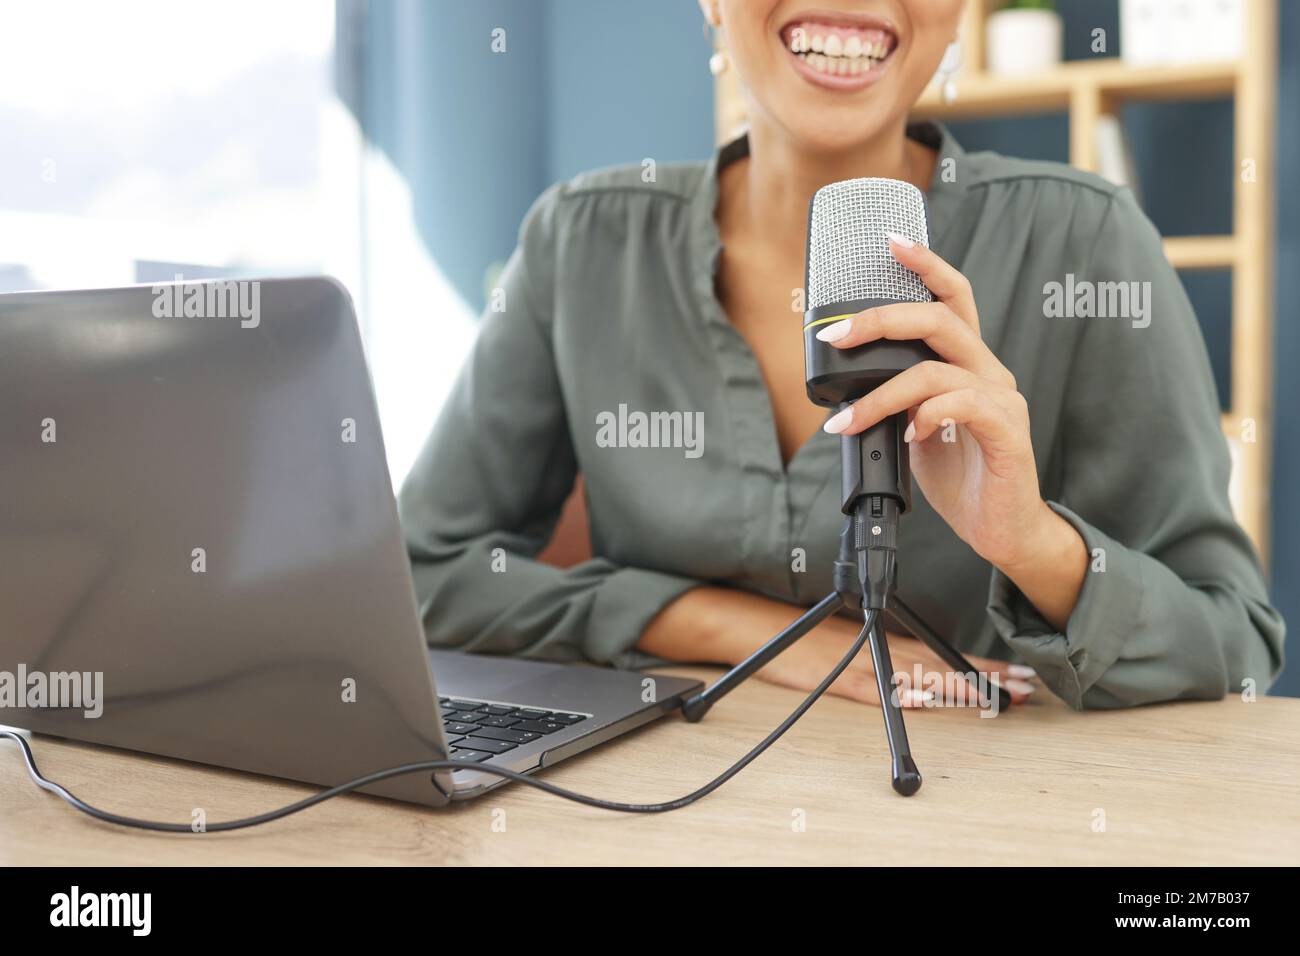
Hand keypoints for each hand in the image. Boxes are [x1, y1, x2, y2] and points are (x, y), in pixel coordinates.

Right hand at [639, 586, 1036, 707]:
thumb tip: (925, 684)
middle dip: (988, 678)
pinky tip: (923, 699)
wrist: (761, 628)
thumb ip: (887, 662)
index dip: (984, 668)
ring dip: (958, 688)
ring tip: (995, 697)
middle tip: (1028, 687)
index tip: (1021, 676)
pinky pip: (875, 690)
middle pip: (944, 667)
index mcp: (890, 644)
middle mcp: (884, 652)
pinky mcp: (839, 679)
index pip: (947, 656)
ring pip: (919, 677)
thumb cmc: (809, 639)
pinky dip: (899, 694)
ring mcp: (864, 665)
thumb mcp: (855, 646)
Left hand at [816, 235, 1086, 628]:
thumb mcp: (915, 431)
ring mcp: (1001, 401)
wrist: (1002, 530)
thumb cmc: (961, 476)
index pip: (952, 299)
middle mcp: (988, 372)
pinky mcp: (1008, 433)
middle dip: (882, 319)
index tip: (891, 242)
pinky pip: (966, 405)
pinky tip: (911, 434)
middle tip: (837, 335)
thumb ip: (895, 403)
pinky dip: (930, 414)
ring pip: (937, 370)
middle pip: (940, 319)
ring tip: (848, 421)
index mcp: (968, 364)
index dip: (927, 266)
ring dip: (882, 393)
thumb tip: (845, 393)